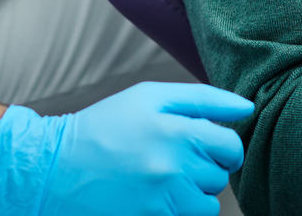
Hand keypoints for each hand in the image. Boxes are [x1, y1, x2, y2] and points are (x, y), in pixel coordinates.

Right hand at [0, 82, 253, 215]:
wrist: (55, 170)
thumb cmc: (104, 127)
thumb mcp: (148, 97)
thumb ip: (202, 99)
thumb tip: (245, 108)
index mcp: (175, 129)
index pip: (230, 144)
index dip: (224, 146)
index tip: (208, 146)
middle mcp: (172, 166)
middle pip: (220, 176)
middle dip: (205, 168)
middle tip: (176, 160)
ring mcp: (161, 200)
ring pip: (208, 205)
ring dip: (194, 195)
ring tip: (165, 181)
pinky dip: (178, 212)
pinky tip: (156, 199)